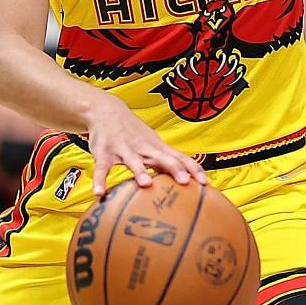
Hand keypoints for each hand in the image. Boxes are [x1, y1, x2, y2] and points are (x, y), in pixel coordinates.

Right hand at [85, 91, 206, 198]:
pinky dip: (100, 180)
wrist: (106, 110)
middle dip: (174, 168)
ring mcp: (124, 150)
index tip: (205, 183)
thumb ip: (167, 161)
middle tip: (184, 181)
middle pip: (162, 158)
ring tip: (145, 184)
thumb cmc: (134, 133)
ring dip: (139, 171)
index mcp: (157, 148)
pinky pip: (102, 169)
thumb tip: (187, 181)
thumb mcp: (153, 144)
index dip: (193, 169)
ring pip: (133, 161)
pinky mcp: (104, 153)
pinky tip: (100, 194)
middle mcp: (143, 148)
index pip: (180, 158)